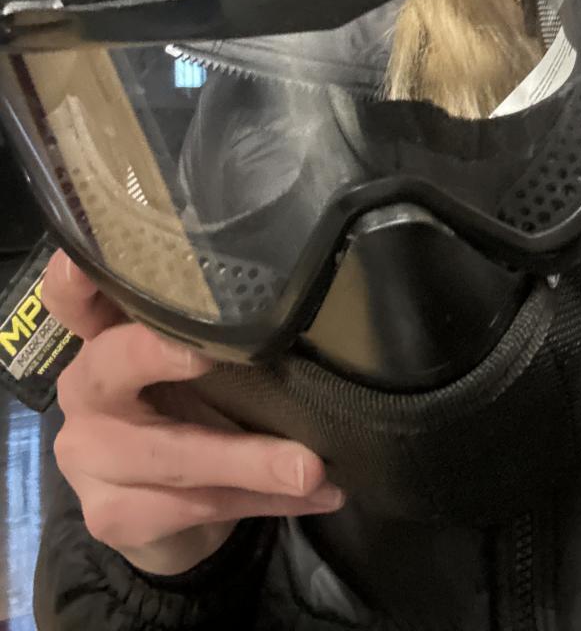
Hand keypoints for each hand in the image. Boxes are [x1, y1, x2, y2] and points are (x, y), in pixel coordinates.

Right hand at [44, 249, 343, 575]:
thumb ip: (219, 334)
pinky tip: (314, 496)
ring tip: (310, 467)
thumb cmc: (191, 409)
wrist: (167, 516)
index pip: (75, 297)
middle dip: (159, 353)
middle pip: (114, 364)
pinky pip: (197, 506)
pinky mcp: (110, 514)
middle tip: (208, 352)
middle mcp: (84, 387)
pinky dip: (264, 500)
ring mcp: (88, 455)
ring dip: (251, 463)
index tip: (96, 256)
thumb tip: (300, 309)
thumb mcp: (203, 365)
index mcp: (106, 336)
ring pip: (173, 456)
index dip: (78, 278)